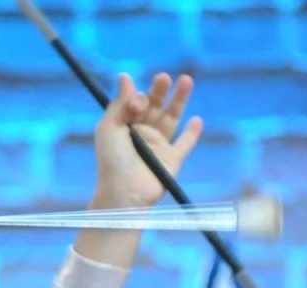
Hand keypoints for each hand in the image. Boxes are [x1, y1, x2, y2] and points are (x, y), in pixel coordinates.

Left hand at [91, 73, 202, 210]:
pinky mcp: (171, 161)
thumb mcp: (109, 128)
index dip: (137, 98)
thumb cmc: (112, 161)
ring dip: (179, 101)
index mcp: (124, 128)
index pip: (134, 104)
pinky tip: (197, 120)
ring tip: (186, 80)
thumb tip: (124, 76)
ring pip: (171, 120)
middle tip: (163, 77)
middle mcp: (141, 136)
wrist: (124, 192)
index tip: (137, 103)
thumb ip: (119, 103)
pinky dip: (192, 134)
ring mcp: (157, 148)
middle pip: (154, 107)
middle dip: (159, 91)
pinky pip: (184, 145)